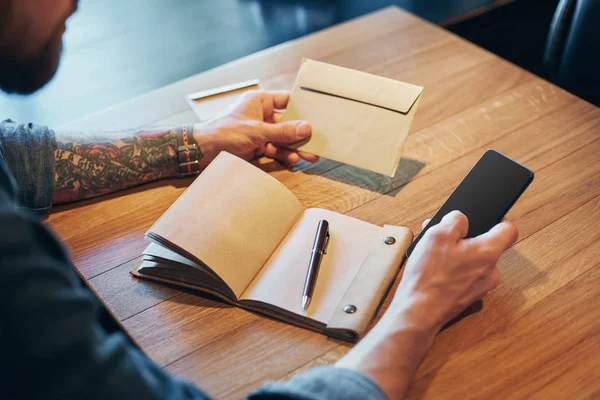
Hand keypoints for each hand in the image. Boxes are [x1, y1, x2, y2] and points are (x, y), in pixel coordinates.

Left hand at [192, 89, 318, 167]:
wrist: (201, 152)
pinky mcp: (256, 147)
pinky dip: (284, 155)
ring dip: (296, 146)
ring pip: (283, 138)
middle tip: (319, 139)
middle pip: (288, 122)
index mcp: (259, 101)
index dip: (302, 107)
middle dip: (302, 132)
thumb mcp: (256, 131)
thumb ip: (282, 132)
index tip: (319, 113)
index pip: (287, 100)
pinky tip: (294, 159)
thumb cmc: (224, 133)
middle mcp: (261, 115)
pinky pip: (275, 149)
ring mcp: (259, 132)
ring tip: (312, 155)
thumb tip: (306, 128)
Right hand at [391, 211, 517, 333]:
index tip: (488, 216)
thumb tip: (461, 219)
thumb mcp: (437, 235)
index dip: (499, 218)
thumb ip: (455, 220)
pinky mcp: (468, 296)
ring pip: (474, 261)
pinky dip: (454, 269)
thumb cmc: (429, 277)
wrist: (418, 312)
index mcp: (488, 252)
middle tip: (445, 235)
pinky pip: (466, 275)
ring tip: (433, 253)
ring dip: (457, 253)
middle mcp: (491, 271)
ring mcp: (481, 286)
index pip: (510, 230)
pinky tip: (434, 268)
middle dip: (466, 237)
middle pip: (486, 245)